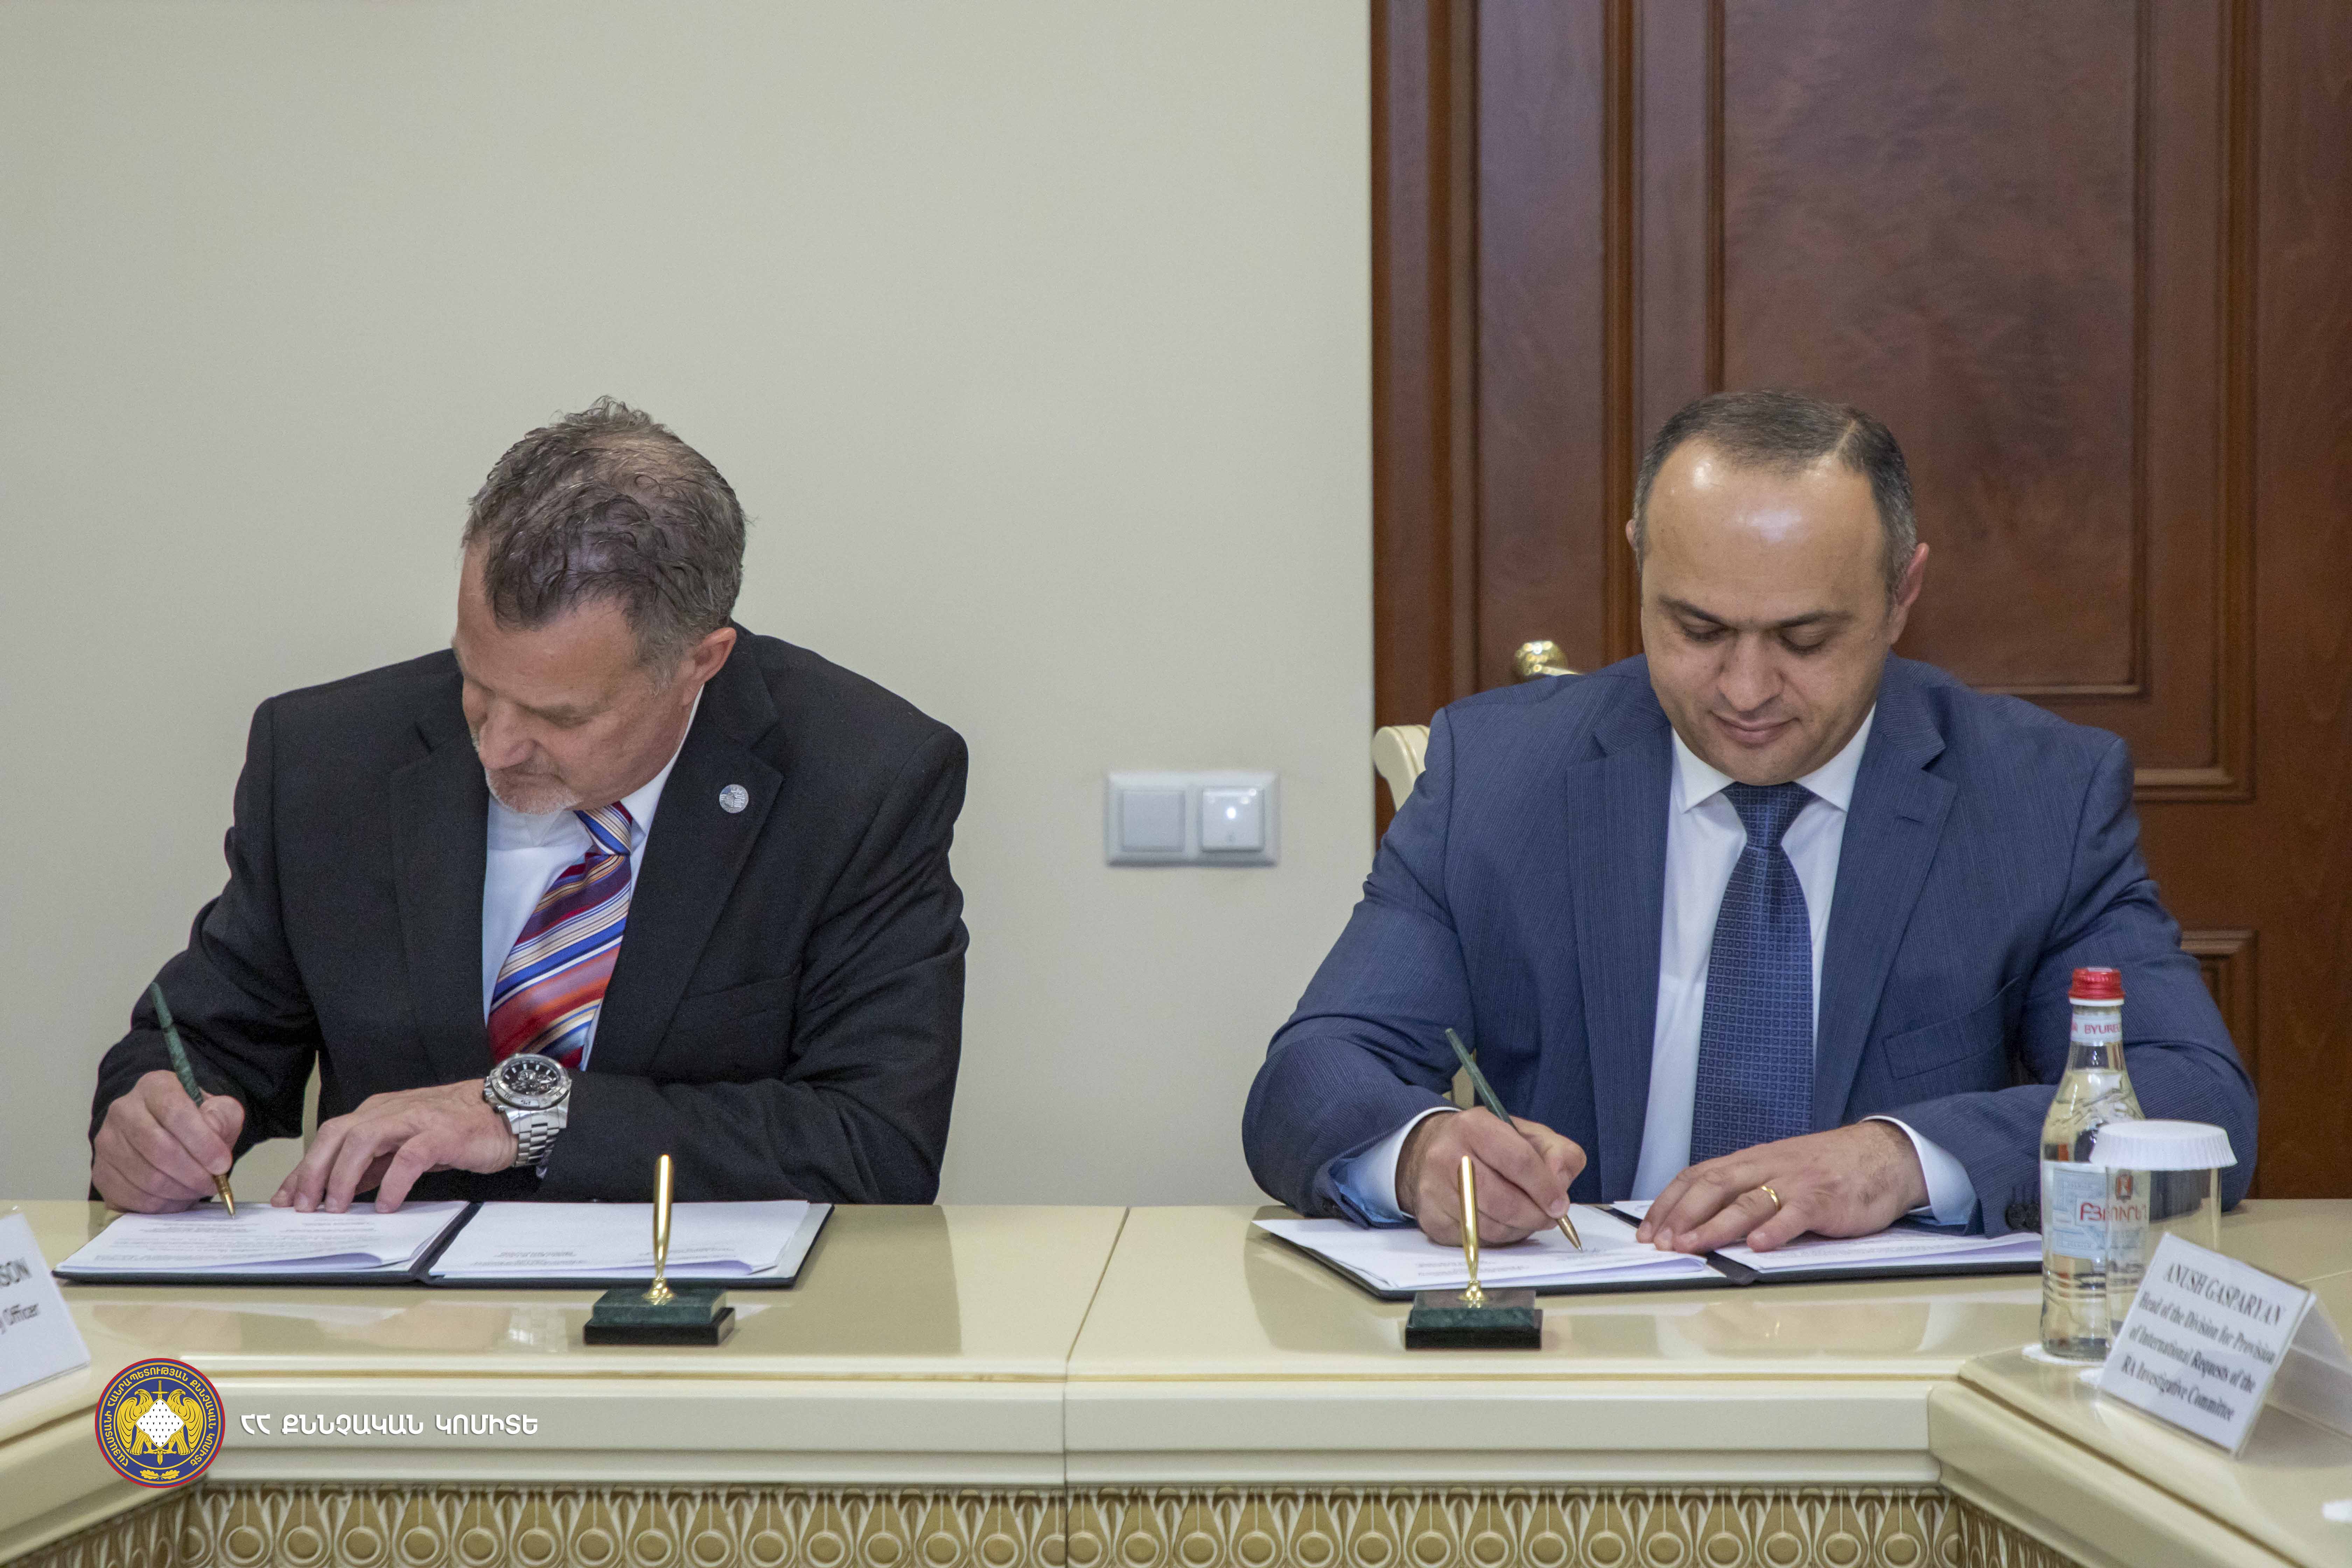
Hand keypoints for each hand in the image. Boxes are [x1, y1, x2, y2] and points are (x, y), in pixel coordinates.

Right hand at [92, 1071, 245, 1212]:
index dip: (202, 1143)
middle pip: (159, 1149)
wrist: (167, 1134)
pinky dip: (161, 1203)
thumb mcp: (219, 1111)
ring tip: (197, 1189)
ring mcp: (107, 1142)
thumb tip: (213, 1131)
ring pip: (146, 1177)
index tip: (222, 1165)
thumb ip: (222, 1116)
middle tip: (212, 1183)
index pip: (175, 1113)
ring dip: (179, 1190)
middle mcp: (123, 1110)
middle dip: (193, 1173)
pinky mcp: (101, 1172)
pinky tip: (177, 1197)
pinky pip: (132, 1196)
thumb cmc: (197, 1122)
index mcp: (154, 1087)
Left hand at [274, 1081, 516, 1212]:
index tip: (285, 1199)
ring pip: (365, 1139)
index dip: (304, 1168)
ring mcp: (416, 1119)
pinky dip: (393, 1181)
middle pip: (339, 1134)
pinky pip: (409, 1156)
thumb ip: (374, 1163)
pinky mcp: (442, 1133)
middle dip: (315, 1171)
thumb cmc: (456, 1131)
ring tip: (337, 1207)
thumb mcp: (405, 1146)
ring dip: (345, 1175)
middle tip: (304, 1206)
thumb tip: (340, 1188)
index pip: (330, 1136)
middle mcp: (391, 1111)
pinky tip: (387, 1204)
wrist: (506, 1114)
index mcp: (378, 1112)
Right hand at [1397, 1108, 1586, 1245]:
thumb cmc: (1489, 1144)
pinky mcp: (1431, 1218)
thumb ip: (1558, 1152)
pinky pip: (1474, 1240)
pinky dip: (1496, 1238)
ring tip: (1527, 1219)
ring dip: (1517, 1230)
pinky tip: (1502, 1223)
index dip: (1545, 1188)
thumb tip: (1560, 1183)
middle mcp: (1447, 1156)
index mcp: (1474, 1127)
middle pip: (1502, 1201)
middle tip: (1548, 1219)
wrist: (1432, 1150)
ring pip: (1489, 1226)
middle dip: (1534, 1216)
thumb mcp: (1528, 1135)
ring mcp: (1434, 1190)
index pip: (1519, 1161)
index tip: (1560, 1205)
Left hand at [1636, 1121, 1928, 1253]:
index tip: (1646, 1231)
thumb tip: (1698, 1221)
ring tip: (1692, 1246)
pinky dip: (1774, 1230)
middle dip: (1682, 1215)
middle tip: (1661, 1243)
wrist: (1881, 1154)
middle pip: (1714, 1186)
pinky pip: (1795, 1215)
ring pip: (1747, 1202)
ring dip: (1715, 1226)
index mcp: (1750, 1161)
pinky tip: (1757, 1246)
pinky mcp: (1824, 1200)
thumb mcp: (1776, 1172)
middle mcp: (1766, 1168)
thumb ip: (1743, 1191)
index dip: (1668, 1203)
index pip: (1697, 1177)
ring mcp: (1795, 1183)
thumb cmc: (1824, 1169)